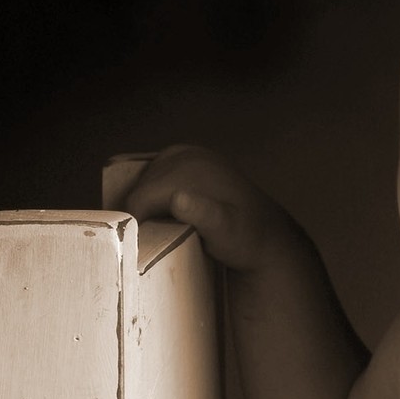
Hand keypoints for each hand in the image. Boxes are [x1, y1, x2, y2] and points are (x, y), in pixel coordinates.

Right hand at [123, 144, 307, 273]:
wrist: (267, 234)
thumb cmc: (244, 238)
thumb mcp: (225, 232)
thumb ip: (203, 215)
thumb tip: (178, 198)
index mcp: (190, 170)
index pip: (141, 197)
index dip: (131, 223)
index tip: (134, 246)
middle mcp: (187, 155)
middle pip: (140, 184)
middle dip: (135, 210)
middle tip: (139, 239)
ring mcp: (189, 152)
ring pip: (145, 174)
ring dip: (142, 197)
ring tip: (148, 224)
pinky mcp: (191, 156)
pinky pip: (156, 164)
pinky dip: (146, 176)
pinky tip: (142, 188)